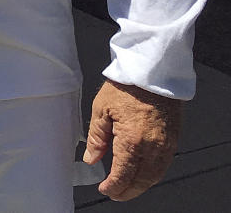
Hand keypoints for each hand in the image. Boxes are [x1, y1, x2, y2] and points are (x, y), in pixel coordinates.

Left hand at [83, 80, 181, 200]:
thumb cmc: (126, 86)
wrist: (152, 72)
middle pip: (141, 181)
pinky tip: (142, 173)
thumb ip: (96, 138)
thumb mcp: (101, 109)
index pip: (123, 175)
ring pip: (155, 176)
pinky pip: (163, 166)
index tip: (104, 189)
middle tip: (114, 193)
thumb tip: (91, 159)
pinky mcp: (173, 140)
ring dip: (140, 185)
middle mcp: (153, 147)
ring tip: (126, 186)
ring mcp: (166, 145)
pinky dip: (152, 174)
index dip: (113, 186)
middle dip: (127, 191)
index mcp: (132, 140)